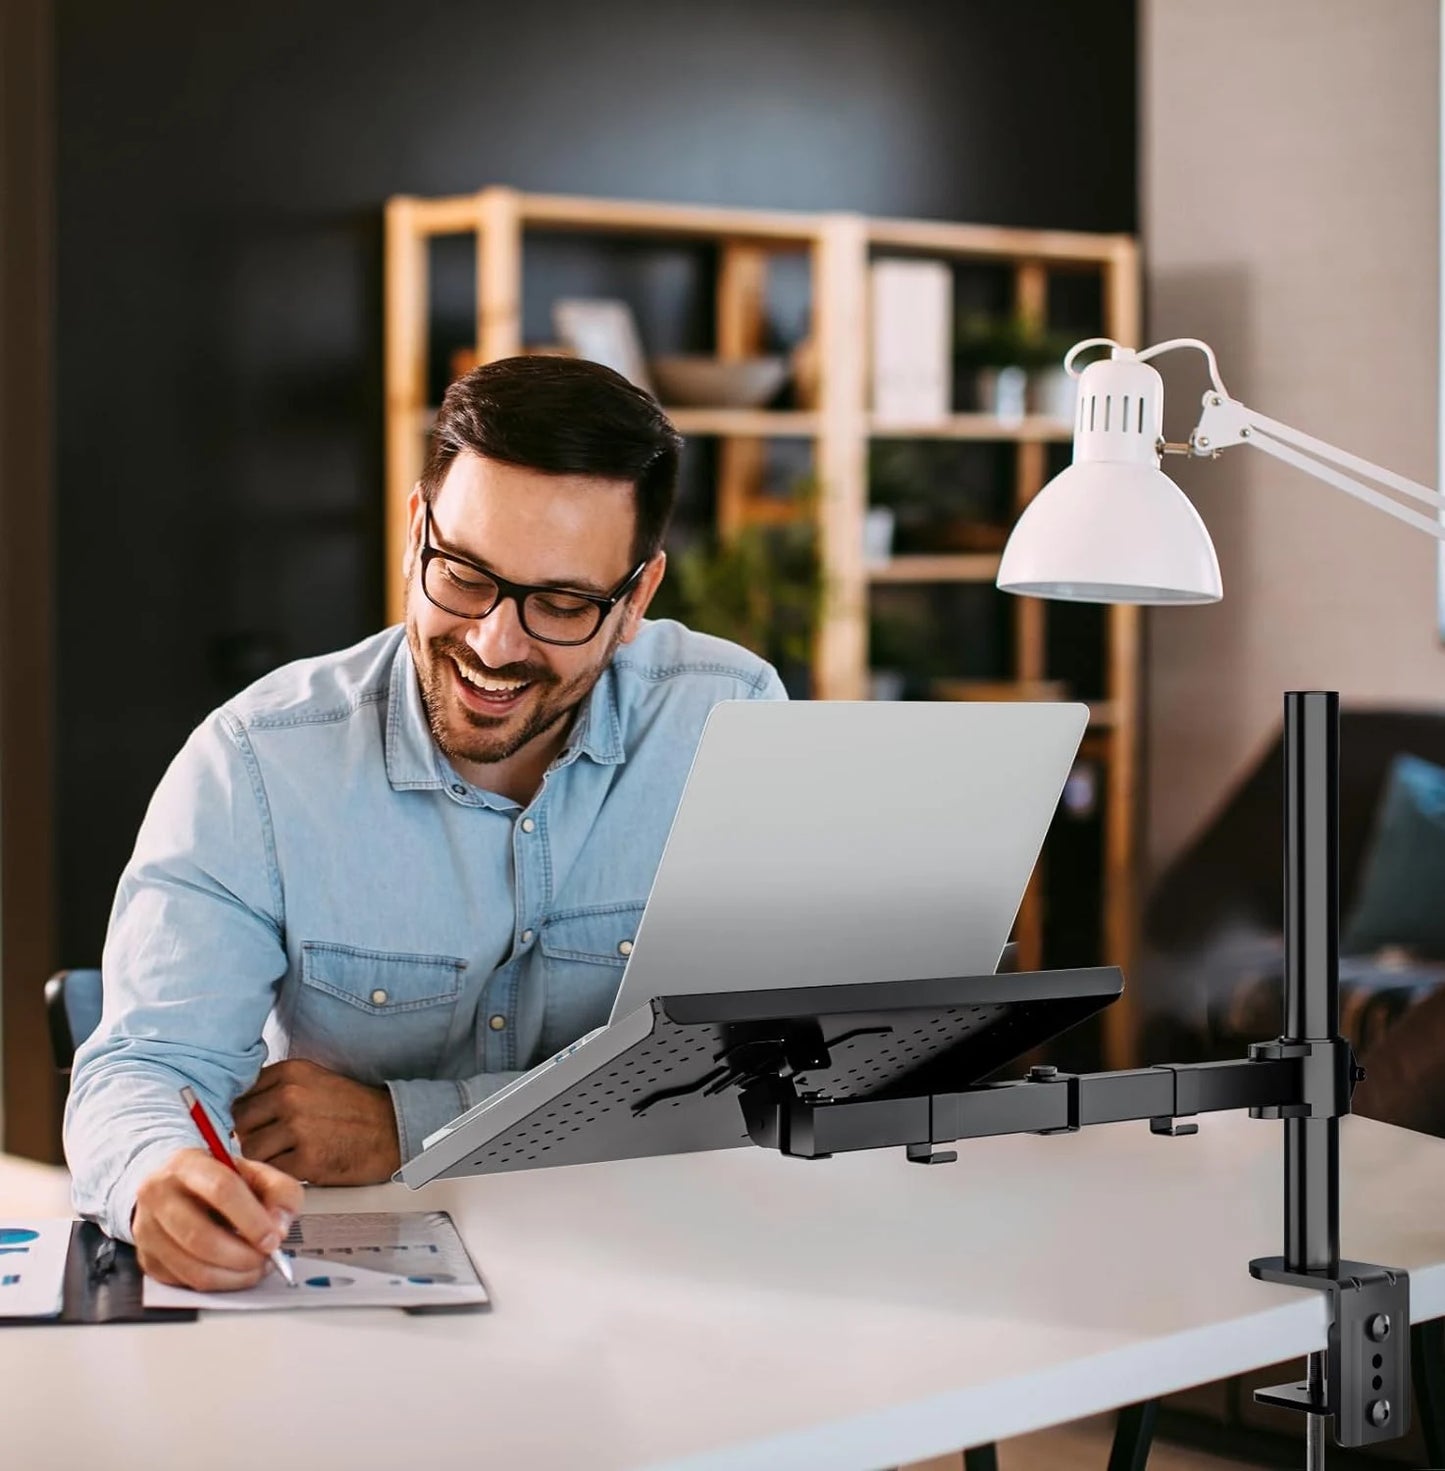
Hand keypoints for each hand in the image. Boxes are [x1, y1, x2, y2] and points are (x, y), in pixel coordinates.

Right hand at [133, 1147, 301, 1291]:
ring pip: (192, 1267)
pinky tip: (234, 1271)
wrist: (176, 1185)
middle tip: (267, 1258)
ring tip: (256, 1267)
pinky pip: (185, 1283)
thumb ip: (280, 1192)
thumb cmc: (219, 1180)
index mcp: (187, 1165)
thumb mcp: (255, 1172)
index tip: (274, 1239)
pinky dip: (218, 1283)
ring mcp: (147, 1230)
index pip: (221, 1190)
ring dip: (233, 1276)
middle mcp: (158, 1196)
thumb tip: (279, 1227)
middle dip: (242, 1256)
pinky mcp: (147, 1259)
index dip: (251, 1220)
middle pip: (200, 1236)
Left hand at [232, 1058, 400, 1185]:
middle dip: (251, 1135)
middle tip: (273, 1143)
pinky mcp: (307, 1159)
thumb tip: (235, 1112)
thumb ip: (275, 1090)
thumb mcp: (313, 1082)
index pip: (240, 1093)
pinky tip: (299, 1166)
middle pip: (240, 1122)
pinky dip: (280, 1174)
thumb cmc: (351, 1109)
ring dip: (264, 1159)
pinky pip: (271, 1171)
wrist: (392, 1129)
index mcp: (290, 1071)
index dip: (245, 1113)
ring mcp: (298, 1127)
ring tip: (288, 1155)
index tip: (256, 1124)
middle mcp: (290, 1095)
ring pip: (250, 1150)